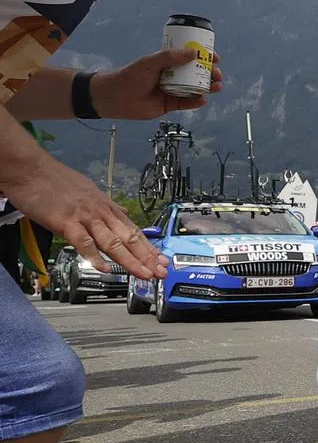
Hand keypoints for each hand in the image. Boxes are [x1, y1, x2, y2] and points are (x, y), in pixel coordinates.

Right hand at [0, 153, 166, 278]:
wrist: (31, 169)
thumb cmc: (56, 181)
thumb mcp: (89, 191)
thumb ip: (106, 206)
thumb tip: (122, 213)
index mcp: (106, 208)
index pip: (133, 231)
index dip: (149, 248)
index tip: (161, 261)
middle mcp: (101, 213)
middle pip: (129, 238)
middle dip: (147, 257)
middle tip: (161, 271)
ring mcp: (85, 217)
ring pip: (113, 242)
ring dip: (130, 260)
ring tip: (143, 273)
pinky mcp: (66, 221)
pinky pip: (84, 241)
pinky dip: (95, 256)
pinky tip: (105, 268)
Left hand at [91, 48, 223, 119]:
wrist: (114, 98)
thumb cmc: (129, 76)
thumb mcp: (149, 62)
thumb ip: (170, 57)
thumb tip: (193, 54)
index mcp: (167, 62)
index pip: (189, 57)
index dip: (203, 56)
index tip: (214, 56)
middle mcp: (172, 75)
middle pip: (196, 73)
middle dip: (209, 73)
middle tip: (217, 74)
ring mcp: (172, 90)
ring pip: (194, 88)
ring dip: (207, 87)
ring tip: (216, 87)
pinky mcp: (170, 105)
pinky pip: (187, 103)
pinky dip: (196, 101)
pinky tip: (203, 99)